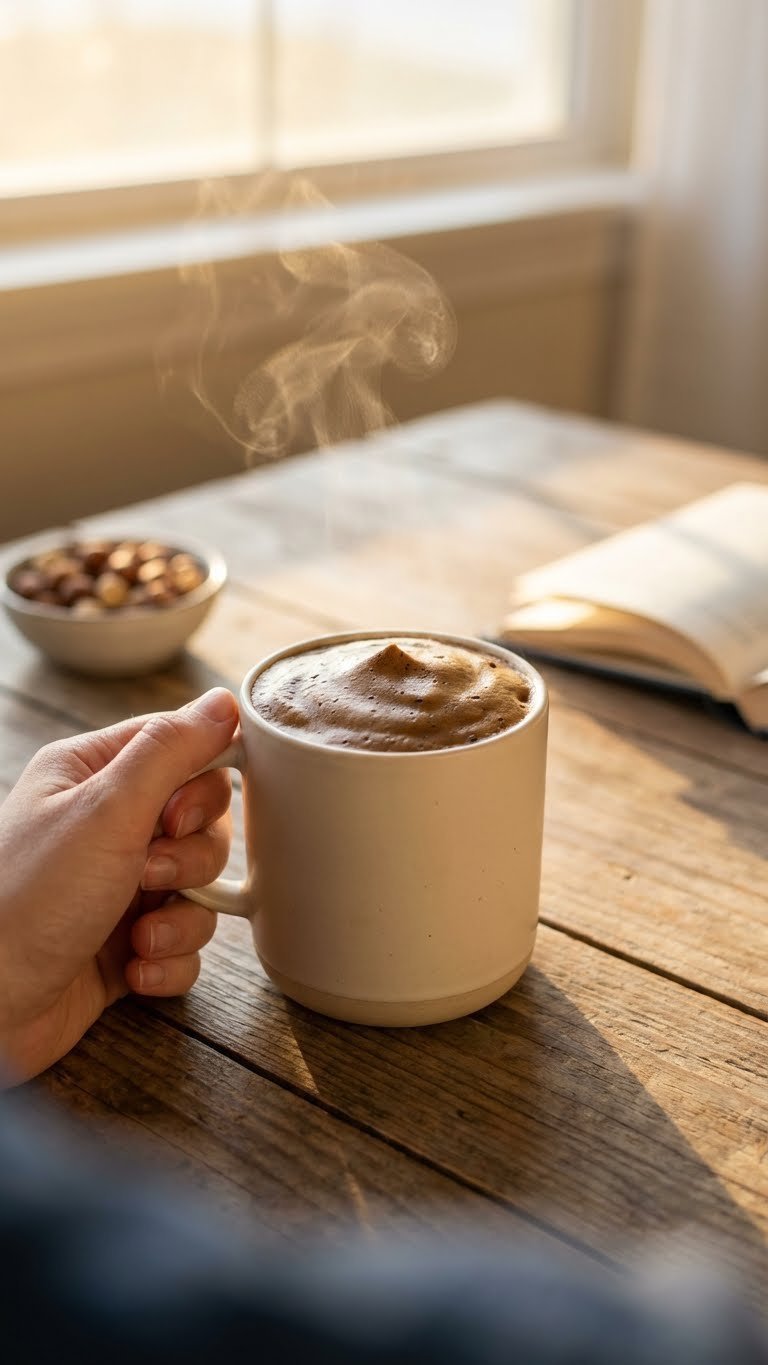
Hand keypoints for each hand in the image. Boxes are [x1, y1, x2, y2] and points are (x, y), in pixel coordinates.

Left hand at [0, 688, 238, 1084]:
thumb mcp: (106, 811)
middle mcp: (105, 826)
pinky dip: (170, 960)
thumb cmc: (26, 903)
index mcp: (92, 774)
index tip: (179, 817)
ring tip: (138, 934)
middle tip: (149, 874)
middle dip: (192, 859)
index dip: (201, 783)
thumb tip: (224, 702)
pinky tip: (133, 968)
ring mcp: (116, 887)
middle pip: (203, 822)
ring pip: (201, 887)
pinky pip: (186, 943)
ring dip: (182, 917)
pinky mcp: (126, 943)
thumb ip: (170, 751)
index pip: (181, 747)